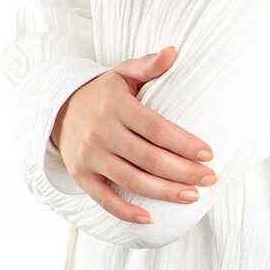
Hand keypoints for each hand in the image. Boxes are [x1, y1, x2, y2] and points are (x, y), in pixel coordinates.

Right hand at [50, 46, 216, 223]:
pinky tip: (151, 218)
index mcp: (115, 105)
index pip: (155, 128)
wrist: (59, 109)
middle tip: (210, 178)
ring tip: (192, 196)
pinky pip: (105, 199)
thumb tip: (174, 51)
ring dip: (164, 192)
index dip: (183, 143)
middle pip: (148, 158)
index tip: (208, 153)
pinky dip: (127, 211)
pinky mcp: (81, 176)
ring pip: (132, 180)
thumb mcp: (122, 73)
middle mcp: (101, 132)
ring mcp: (90, 156)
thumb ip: (148, 65)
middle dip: (183, 171)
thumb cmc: (103, 93)